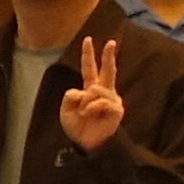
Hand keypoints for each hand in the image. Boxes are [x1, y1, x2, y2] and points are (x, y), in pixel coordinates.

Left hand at [56, 33, 126, 153]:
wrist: (87, 143)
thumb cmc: (78, 126)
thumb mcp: (66, 109)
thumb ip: (71, 95)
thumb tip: (84, 90)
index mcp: (91, 89)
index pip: (90, 69)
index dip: (88, 55)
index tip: (88, 40)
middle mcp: (104, 92)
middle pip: (108, 70)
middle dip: (108, 55)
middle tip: (111, 42)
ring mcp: (112, 99)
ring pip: (94, 89)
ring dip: (85, 103)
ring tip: (86, 114)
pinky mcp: (117, 108)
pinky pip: (99, 101)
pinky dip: (91, 109)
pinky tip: (92, 116)